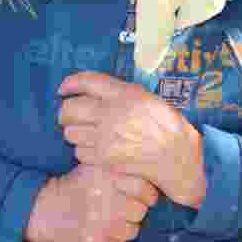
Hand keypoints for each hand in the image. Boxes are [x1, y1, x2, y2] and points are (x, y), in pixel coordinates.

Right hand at [25, 164, 159, 241]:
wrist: (47, 208)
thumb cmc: (79, 185)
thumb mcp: (97, 166)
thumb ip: (122, 168)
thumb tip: (151, 172)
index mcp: (106, 177)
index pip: (143, 189)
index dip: (148, 195)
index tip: (146, 197)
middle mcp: (103, 200)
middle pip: (140, 212)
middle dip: (136, 212)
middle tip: (125, 208)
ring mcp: (98, 223)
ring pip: (132, 232)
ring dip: (126, 228)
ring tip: (113, 220)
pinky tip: (105, 232)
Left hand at [57, 71, 205, 207]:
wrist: (178, 157)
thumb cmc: (168, 126)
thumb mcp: (148, 98)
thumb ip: (122, 93)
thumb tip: (96, 92)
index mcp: (125, 94)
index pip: (86, 82)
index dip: (70, 83)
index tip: (63, 89)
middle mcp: (111, 113)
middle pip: (69, 109)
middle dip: (66, 112)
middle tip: (71, 116)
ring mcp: (105, 138)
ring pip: (70, 132)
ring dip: (74, 132)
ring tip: (87, 134)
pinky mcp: (104, 158)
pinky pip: (80, 152)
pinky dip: (84, 151)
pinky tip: (96, 149)